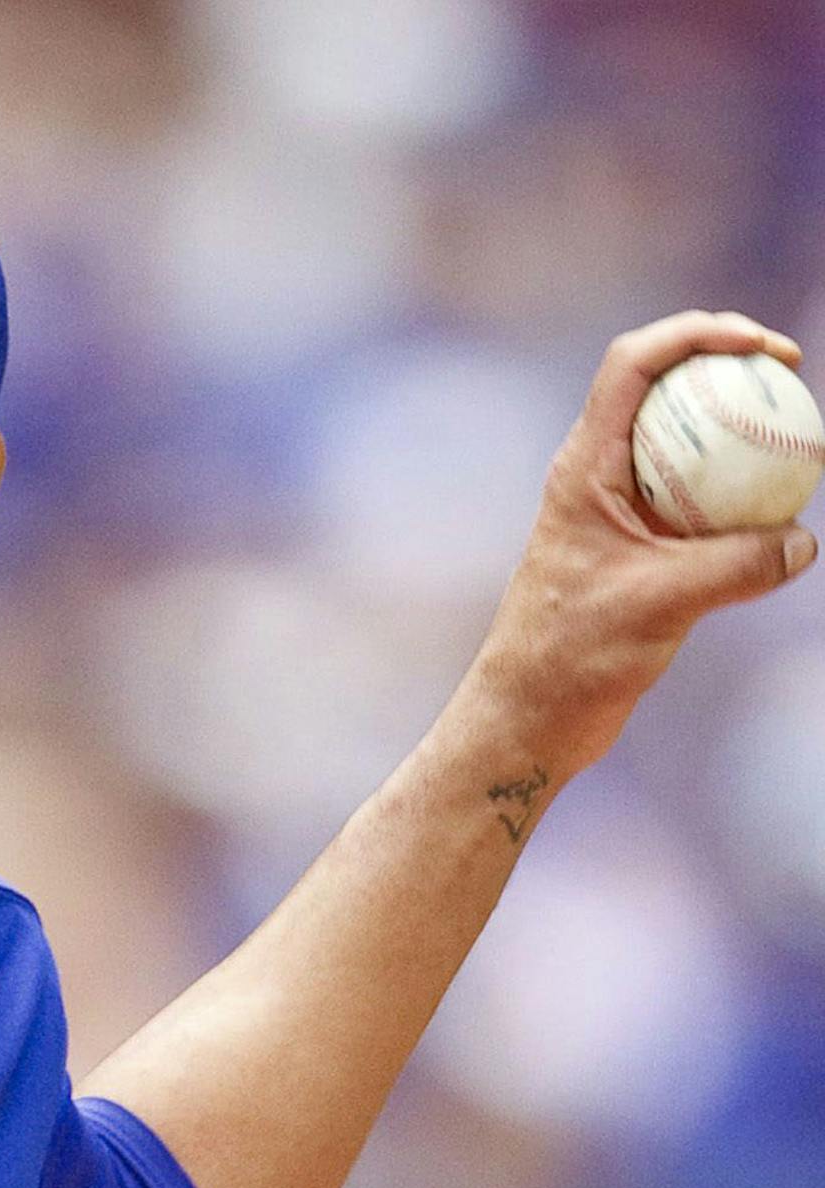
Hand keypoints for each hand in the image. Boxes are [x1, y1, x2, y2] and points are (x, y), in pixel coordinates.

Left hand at [465, 310, 817, 790]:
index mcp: (583, 469)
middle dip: (726, 362)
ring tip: (793, 430)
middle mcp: (596, 477)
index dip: (697, 332)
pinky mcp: (636, 548)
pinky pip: (695, 496)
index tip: (762, 347)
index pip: (634, 363)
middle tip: (788, 372)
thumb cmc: (571, 658)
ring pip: (681, 441)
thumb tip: (803, 541)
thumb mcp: (663, 604)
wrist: (530, 716)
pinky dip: (737, 487)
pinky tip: (781, 505)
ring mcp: (616, 511)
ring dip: (734, 425)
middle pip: (662, 386)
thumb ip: (737, 567)